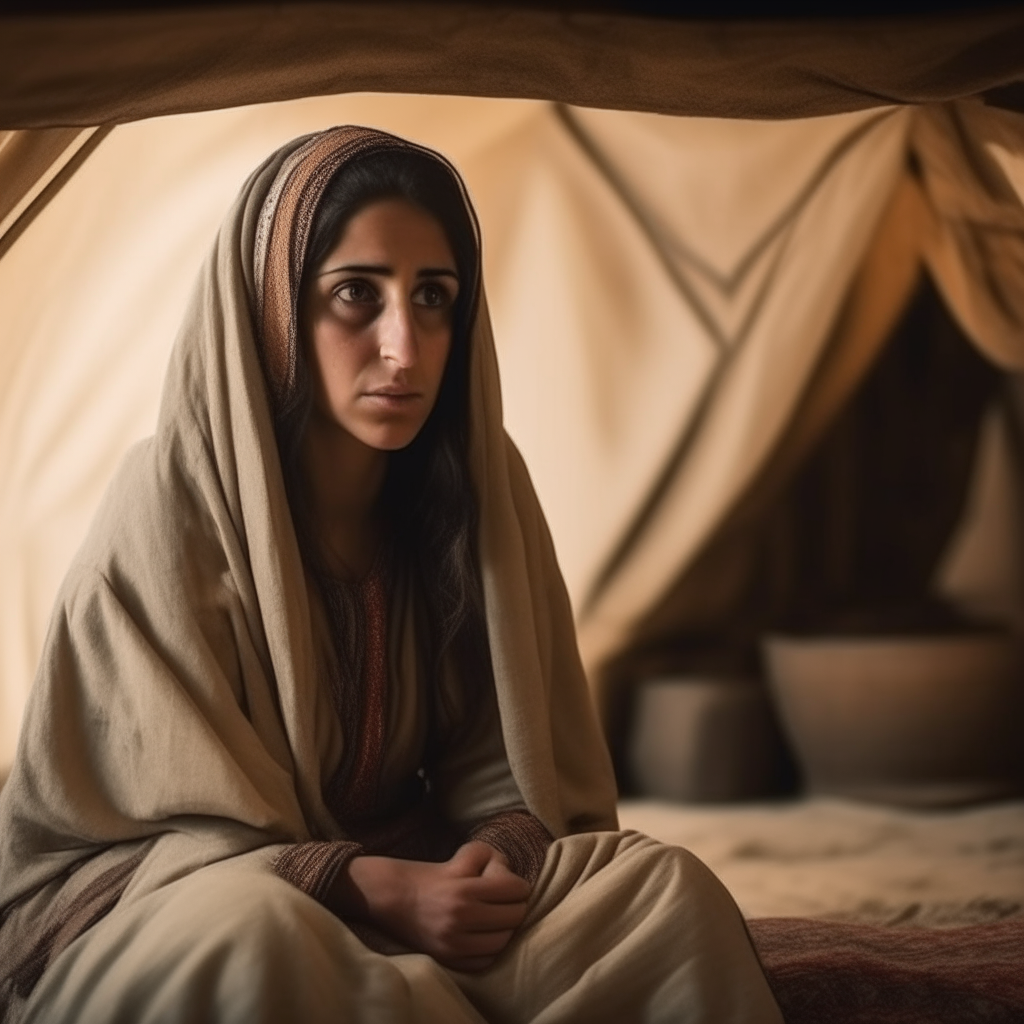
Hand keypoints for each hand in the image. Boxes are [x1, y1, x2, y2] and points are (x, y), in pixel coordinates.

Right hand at [330, 842, 530, 970]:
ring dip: (506, 929)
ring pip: (503, 941)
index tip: (513, 885)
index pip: (515, 891)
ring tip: (497, 919)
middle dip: (515, 906)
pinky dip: (490, 949)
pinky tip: (484, 936)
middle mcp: (460, 919)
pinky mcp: (448, 960)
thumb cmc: (433, 874)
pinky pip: (485, 961)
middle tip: (507, 901)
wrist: (394, 898)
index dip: (519, 886)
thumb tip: (512, 874)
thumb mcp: (463, 855)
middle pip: (514, 918)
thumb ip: (493, 858)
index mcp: (465, 890)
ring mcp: (454, 944)